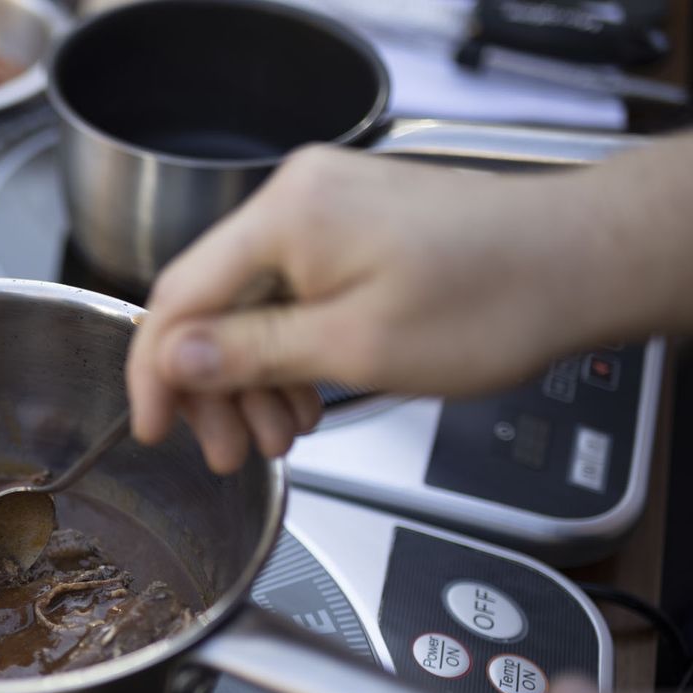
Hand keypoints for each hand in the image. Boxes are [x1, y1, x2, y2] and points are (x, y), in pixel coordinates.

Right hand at [125, 144, 629, 470]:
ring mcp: (327, 208)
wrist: (580, 264)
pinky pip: (292, 291)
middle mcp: (297, 199)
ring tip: (279, 437)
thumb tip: (172, 359)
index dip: (154, 371)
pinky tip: (306, 398)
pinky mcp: (353, 226)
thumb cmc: (492, 300)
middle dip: (215, 387)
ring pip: (253, 304)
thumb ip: (249, 353)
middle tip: (227, 452)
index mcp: (286, 216)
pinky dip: (290, 349)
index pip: (179, 296)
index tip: (153, 426)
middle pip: (213, 303)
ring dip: (256, 377)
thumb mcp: (354, 347)